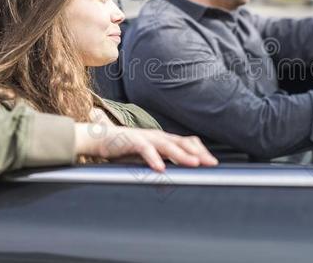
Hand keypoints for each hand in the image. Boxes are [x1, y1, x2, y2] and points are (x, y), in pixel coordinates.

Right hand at [75, 124, 218, 171]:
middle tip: (210, 164)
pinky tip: (161, 168)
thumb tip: (175, 175)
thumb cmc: (125, 149)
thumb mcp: (148, 156)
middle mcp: (157, 136)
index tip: (213, 163)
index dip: (201, 151)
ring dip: (181, 155)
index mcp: (163, 139)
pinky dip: (154, 158)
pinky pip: (145, 150)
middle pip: (182, 143)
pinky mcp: (132, 141)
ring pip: (167, 145)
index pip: (187, 143)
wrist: (99, 140)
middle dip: (198, 153)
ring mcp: (146, 137)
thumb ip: (161, 162)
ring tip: (193, 164)